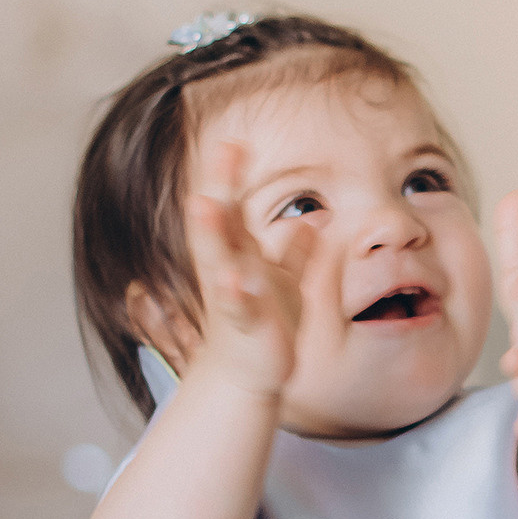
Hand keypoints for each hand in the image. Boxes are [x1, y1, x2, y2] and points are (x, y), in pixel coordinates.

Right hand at [183, 141, 318, 400]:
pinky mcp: (243, 325)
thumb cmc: (265, 325)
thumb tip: (311, 222)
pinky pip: (237, 305)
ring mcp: (231, 295)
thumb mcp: (285, 283)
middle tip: (224, 148)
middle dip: (221, 185)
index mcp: (238, 254)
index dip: (233, 177)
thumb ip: (295, 252)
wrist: (246, 376)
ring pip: (217, 258)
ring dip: (212, 231)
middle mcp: (227, 268)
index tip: (235, 142)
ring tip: (205, 202)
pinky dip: (234, 291)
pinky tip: (234, 277)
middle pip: (220, 220)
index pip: (233, 208)